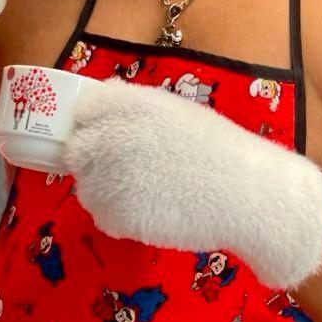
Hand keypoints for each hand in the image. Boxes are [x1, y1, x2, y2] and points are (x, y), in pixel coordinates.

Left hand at [63, 78, 321, 289]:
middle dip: (97, 162)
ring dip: (110, 192)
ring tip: (153, 193)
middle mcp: (102, 136)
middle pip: (77, 151)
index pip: (83, 112)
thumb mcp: (172, 111)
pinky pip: (105, 216)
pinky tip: (155, 211)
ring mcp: (102, 177)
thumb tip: (104, 121)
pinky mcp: (110, 215)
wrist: (245, 194)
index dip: (96, 127)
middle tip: (135, 172)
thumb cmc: (217, 149)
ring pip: (88, 188)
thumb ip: (132, 112)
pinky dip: (123, 218)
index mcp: (120, 103)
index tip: (114, 139)